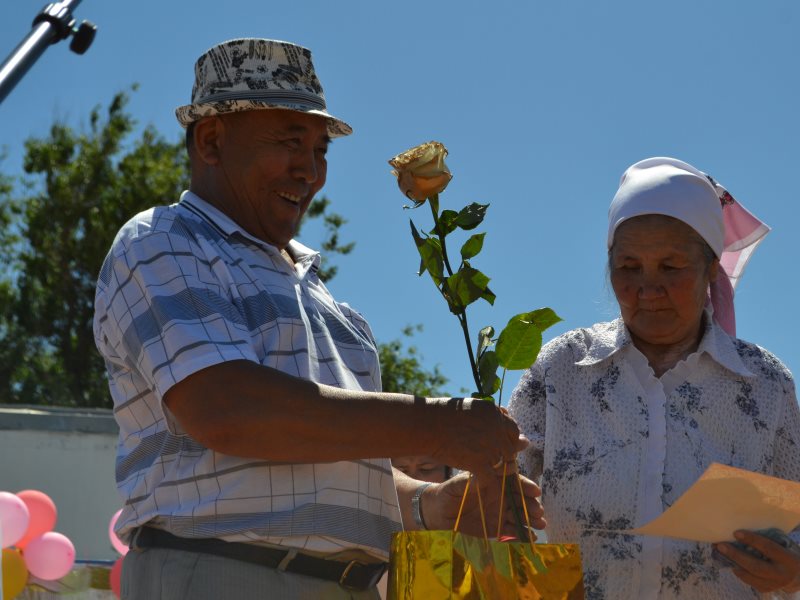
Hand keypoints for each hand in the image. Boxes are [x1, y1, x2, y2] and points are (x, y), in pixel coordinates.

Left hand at [422, 470, 545, 539]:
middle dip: (532, 505)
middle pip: (521, 500)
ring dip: (531, 520)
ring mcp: (502, 512)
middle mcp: (502, 496)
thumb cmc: (451, 491)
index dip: (526, 486)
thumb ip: (477, 478)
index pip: (515, 482)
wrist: (441, 512)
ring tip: (540, 524)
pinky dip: (522, 534)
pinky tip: (531, 538)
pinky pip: (512, 531)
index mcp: (496, 482)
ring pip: (520, 515)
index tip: (535, 491)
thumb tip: (491, 470)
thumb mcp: (461, 483)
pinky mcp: (498, 528)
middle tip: (538, 511)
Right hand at [428, 398, 528, 476]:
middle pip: (510, 450)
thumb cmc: (446, 414)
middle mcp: (497, 430)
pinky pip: (490, 478)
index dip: (506, 439)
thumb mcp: (474, 407)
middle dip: (502, 455)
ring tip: (481, 467)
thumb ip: (495, 418)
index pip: (513, 431)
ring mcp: (490, 448)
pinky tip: (476, 478)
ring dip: (494, 469)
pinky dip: (484, 481)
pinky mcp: (479, 463)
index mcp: (496, 415)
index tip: (496, 443)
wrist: (428, 425)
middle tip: (489, 458)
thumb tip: (515, 428)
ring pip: (503, 465)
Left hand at [714, 530, 799, 592]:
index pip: (768, 548)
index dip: (752, 540)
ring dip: (732, 562)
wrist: (798, 576)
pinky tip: (731, 562)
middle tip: (720, 545)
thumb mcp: (783, 546)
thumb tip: (741, 533)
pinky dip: (738, 571)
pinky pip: (749, 581)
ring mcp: (774, 585)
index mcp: (788, 559)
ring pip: (750, 576)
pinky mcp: (766, 589)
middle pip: (755, 566)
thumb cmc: (786, 553)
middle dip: (736, 555)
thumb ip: (768, 540)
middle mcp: (781, 574)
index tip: (736, 533)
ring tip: (720, 552)